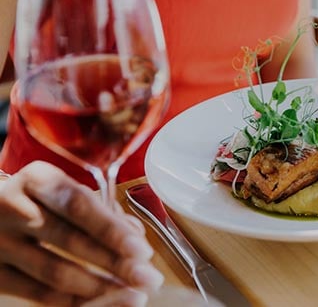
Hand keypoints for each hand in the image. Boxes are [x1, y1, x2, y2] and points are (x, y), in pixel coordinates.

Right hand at [0, 161, 162, 305]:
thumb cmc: (40, 199)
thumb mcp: (66, 191)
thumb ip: (102, 210)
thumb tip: (135, 236)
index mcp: (36, 180)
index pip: (78, 205)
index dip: (112, 229)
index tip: (142, 250)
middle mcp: (12, 208)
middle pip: (69, 240)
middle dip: (115, 262)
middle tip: (148, 277)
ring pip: (54, 273)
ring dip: (101, 287)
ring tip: (135, 295)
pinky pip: (39, 294)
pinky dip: (77, 302)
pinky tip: (107, 301)